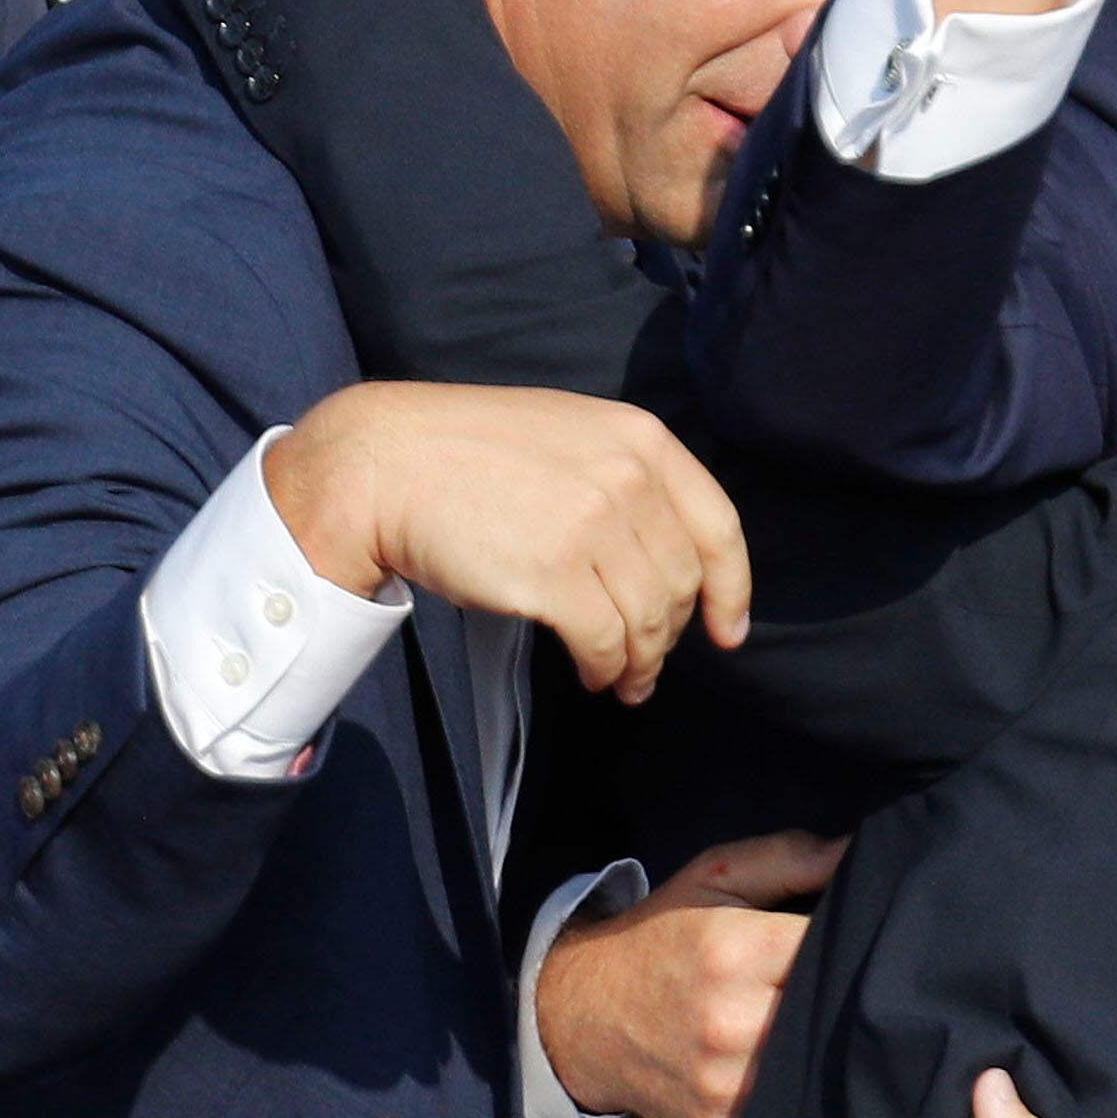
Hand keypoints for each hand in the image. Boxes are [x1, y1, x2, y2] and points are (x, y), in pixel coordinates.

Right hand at [261, 383, 748, 700]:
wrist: (385, 464)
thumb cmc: (470, 454)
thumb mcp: (571, 435)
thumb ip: (626, 479)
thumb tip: (665, 557)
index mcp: (641, 440)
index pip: (718, 526)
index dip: (731, 588)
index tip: (730, 629)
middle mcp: (628, 479)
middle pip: (681, 582)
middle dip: (671, 634)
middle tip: (650, 662)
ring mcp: (593, 526)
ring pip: (649, 619)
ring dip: (642, 663)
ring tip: (625, 682)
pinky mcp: (554, 576)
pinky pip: (606, 643)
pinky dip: (607, 670)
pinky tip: (594, 676)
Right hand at [538, 828, 841, 1117]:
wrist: (578, 1017)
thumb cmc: (659, 939)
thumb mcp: (714, 879)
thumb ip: (791, 857)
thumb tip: (859, 851)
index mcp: (733, 952)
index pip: (833, 949)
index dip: (858, 943)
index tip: (861, 940)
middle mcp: (729, 1022)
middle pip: (833, 1013)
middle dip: (846, 996)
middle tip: (846, 984)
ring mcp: (723, 1084)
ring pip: (816, 1067)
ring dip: (825, 1047)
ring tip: (819, 1024)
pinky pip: (785, 1112)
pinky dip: (795, 1091)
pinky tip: (790, 1066)